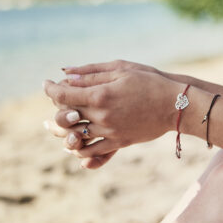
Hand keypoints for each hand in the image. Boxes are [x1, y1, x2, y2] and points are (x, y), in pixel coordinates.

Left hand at [43, 63, 177, 162]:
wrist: (176, 104)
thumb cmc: (150, 81)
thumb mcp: (121, 69)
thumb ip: (92, 73)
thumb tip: (66, 74)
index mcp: (101, 95)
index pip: (63, 94)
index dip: (50, 89)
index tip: (46, 84)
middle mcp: (101, 116)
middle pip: (64, 116)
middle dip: (55, 108)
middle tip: (56, 101)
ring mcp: (109, 132)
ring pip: (74, 137)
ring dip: (62, 131)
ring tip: (60, 124)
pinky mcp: (119, 142)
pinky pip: (91, 152)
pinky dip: (79, 149)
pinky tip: (77, 141)